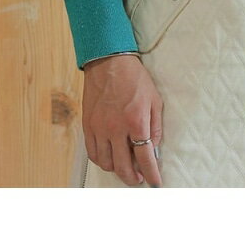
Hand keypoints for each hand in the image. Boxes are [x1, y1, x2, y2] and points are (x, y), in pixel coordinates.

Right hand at [81, 54, 163, 186]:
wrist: (109, 61)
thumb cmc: (134, 78)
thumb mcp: (154, 99)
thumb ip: (155, 127)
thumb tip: (154, 148)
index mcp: (136, 121)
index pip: (145, 157)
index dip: (151, 174)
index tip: (155, 182)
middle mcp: (116, 128)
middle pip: (123, 166)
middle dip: (133, 177)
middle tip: (138, 177)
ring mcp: (99, 127)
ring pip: (106, 163)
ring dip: (116, 169)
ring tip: (124, 166)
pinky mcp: (88, 125)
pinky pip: (92, 152)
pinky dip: (101, 160)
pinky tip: (109, 157)